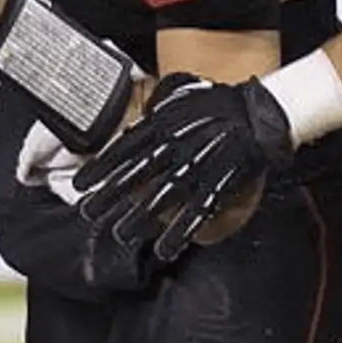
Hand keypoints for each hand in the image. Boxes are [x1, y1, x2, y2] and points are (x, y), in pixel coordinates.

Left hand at [74, 73, 294, 261]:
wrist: (259, 110)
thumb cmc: (219, 101)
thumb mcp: (180, 94)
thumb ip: (155, 108)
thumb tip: (132, 123)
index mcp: (165, 124)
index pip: (124, 149)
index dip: (101, 169)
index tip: (81, 185)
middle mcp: (176, 146)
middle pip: (136, 176)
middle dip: (110, 197)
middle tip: (90, 213)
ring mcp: (197, 167)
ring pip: (160, 198)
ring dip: (138, 219)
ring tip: (120, 234)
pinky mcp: (218, 185)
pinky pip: (194, 213)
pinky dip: (179, 233)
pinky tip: (165, 248)